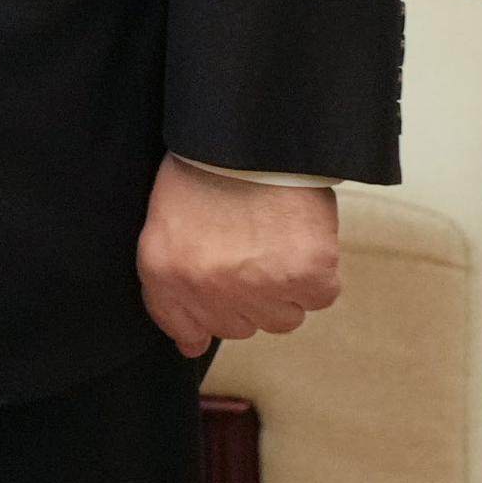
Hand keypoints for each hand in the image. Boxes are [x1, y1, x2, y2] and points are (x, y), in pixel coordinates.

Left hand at [137, 158, 341, 356]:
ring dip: (282, 287)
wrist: (248, 136)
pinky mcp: (308, 276)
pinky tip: (299, 236)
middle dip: (244, 294)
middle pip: (239, 326)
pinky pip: (318, 297)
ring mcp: (260, 286)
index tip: (219, 292)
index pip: (185, 327)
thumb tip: (190, 346)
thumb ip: (169, 292)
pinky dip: (316, 272)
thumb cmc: (204, 170)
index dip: (205, 312)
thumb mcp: (163, 225)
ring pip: (282, 319)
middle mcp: (209, 290)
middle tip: (247, 245)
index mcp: (164, 272)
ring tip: (272, 237)